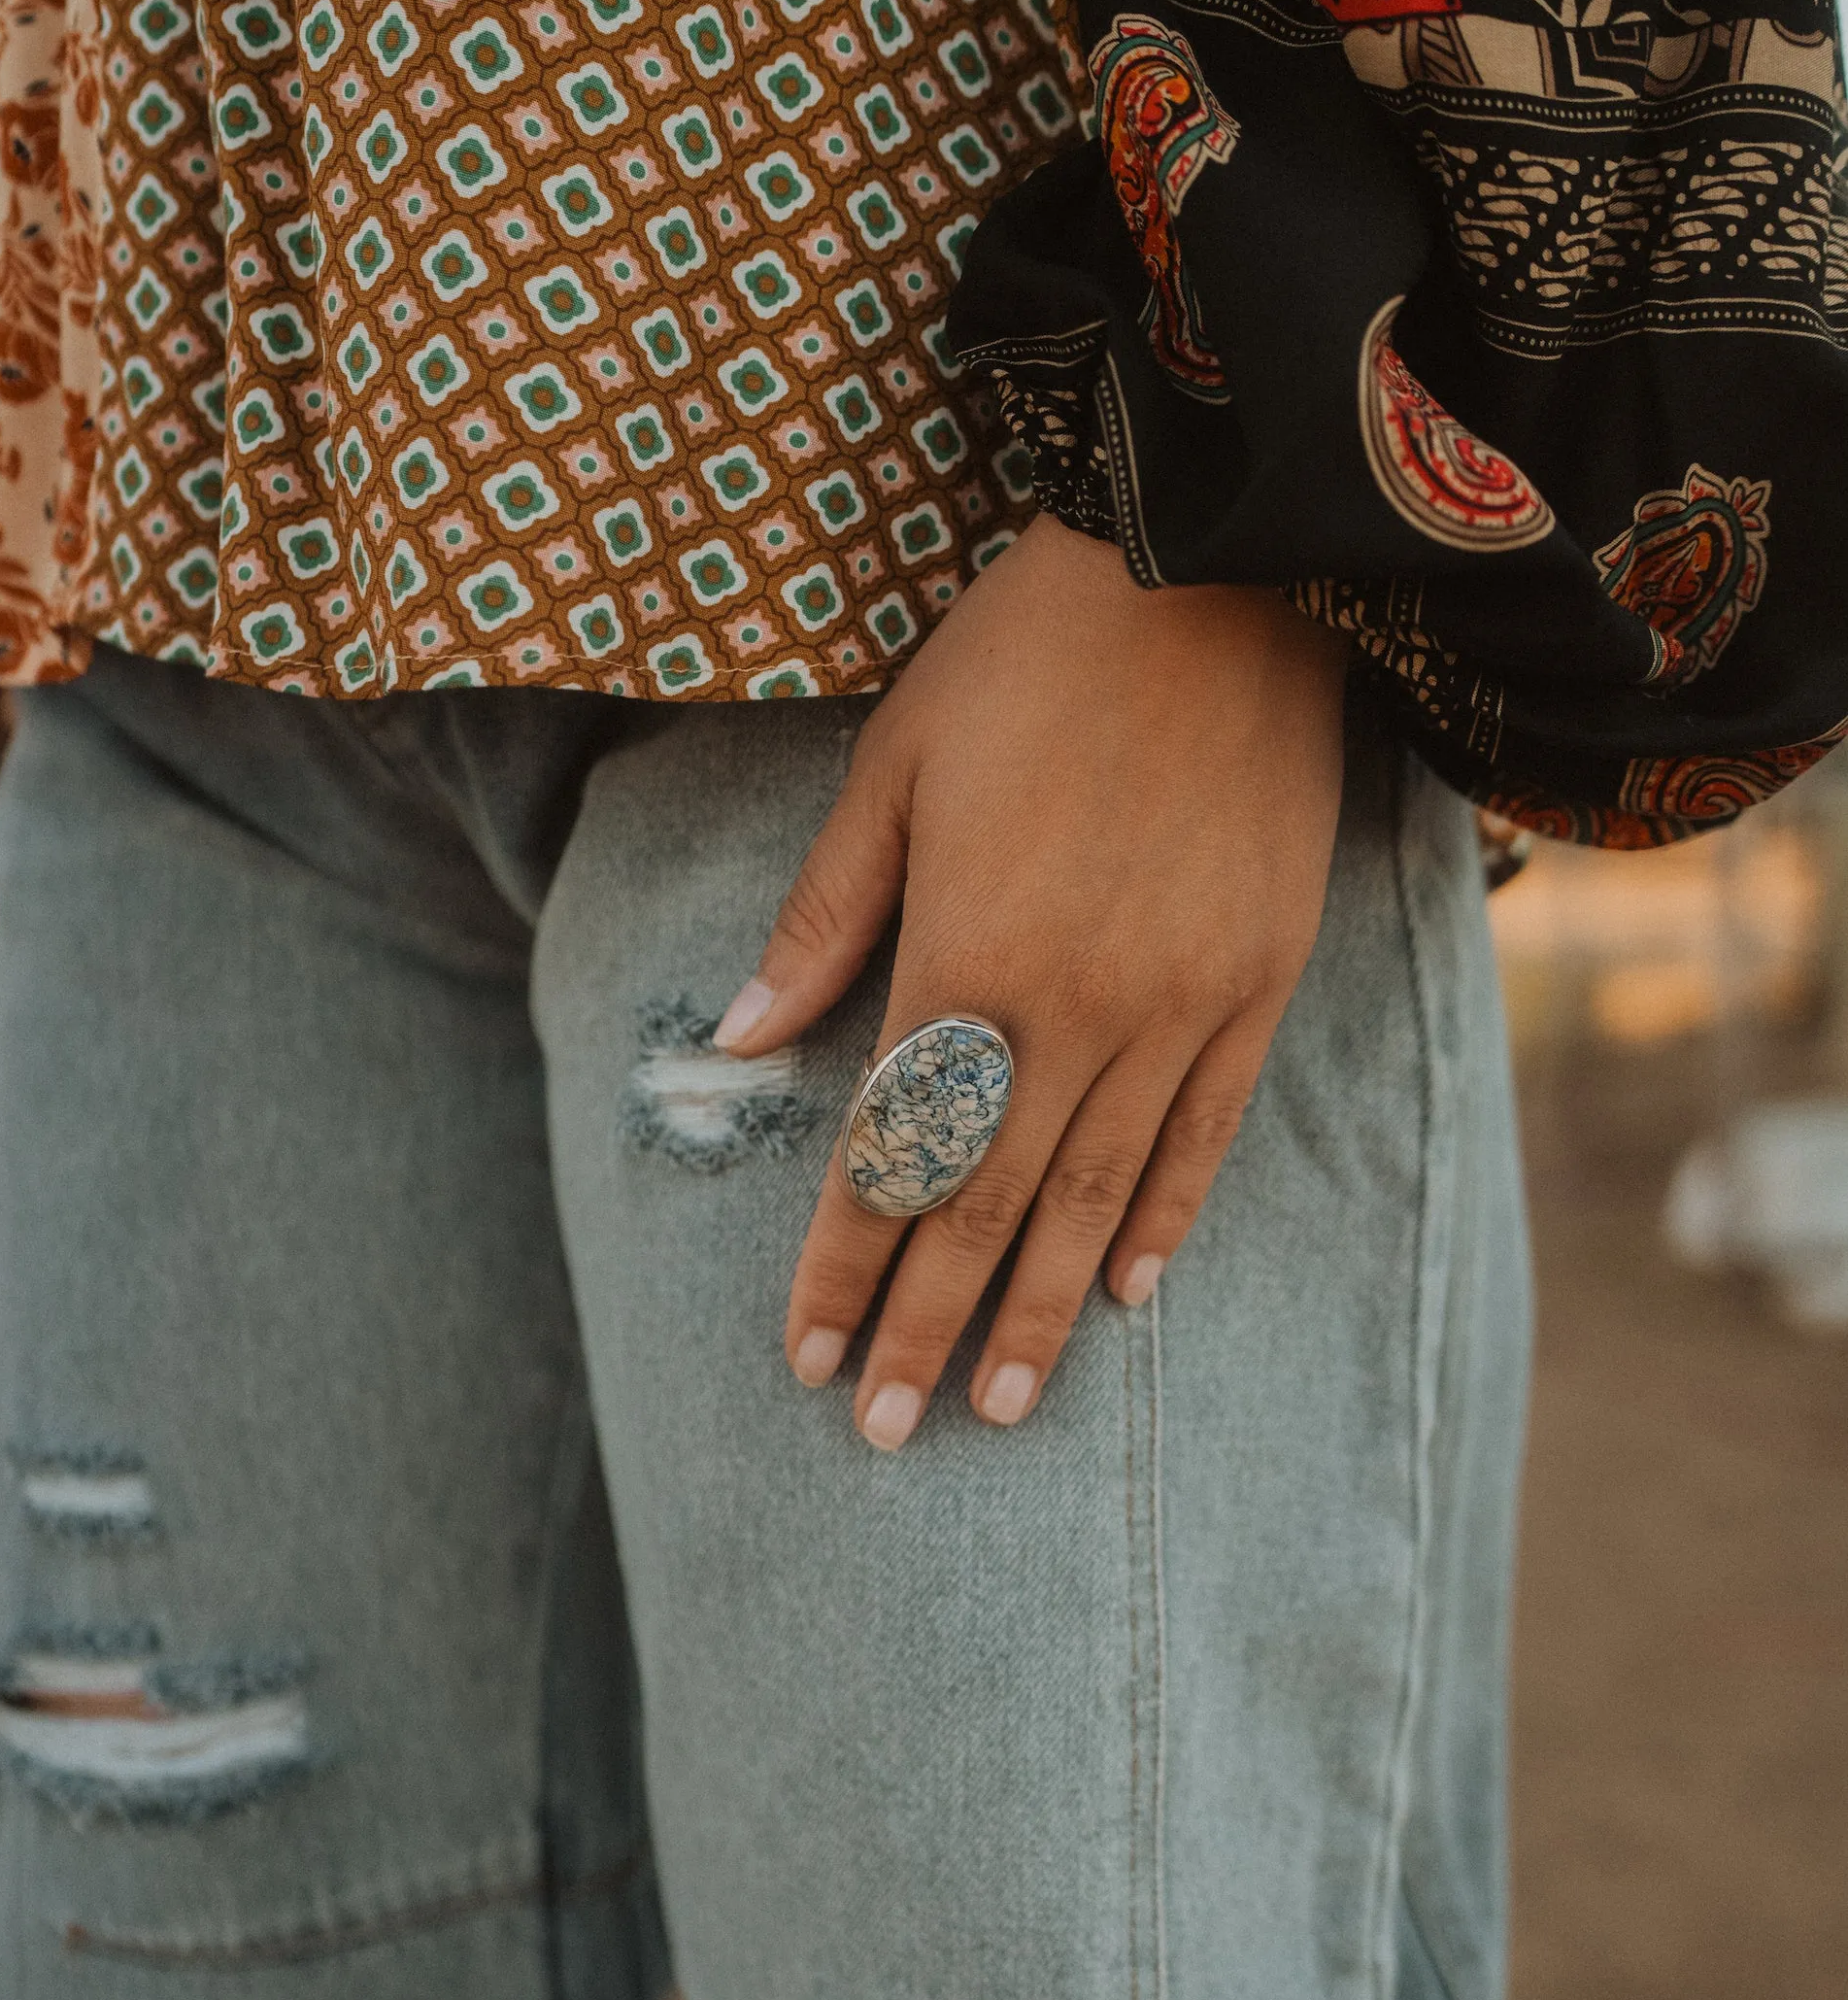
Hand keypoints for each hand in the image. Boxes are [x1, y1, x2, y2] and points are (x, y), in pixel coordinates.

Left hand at [714, 514, 1348, 1449]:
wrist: (1223, 565)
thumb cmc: (1030, 652)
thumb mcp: (894, 765)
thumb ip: (825, 917)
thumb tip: (739, 1039)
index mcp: (968, 954)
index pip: (888, 1155)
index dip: (843, 1267)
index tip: (807, 1359)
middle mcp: (1076, 1006)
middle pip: (984, 1204)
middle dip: (927, 1328)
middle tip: (887, 1434)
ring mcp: (1180, 1003)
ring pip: (1095, 1196)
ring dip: (1039, 1311)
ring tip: (1003, 1408)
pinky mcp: (1259, 982)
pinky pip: (1205, 1134)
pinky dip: (1161, 1221)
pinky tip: (1125, 1295)